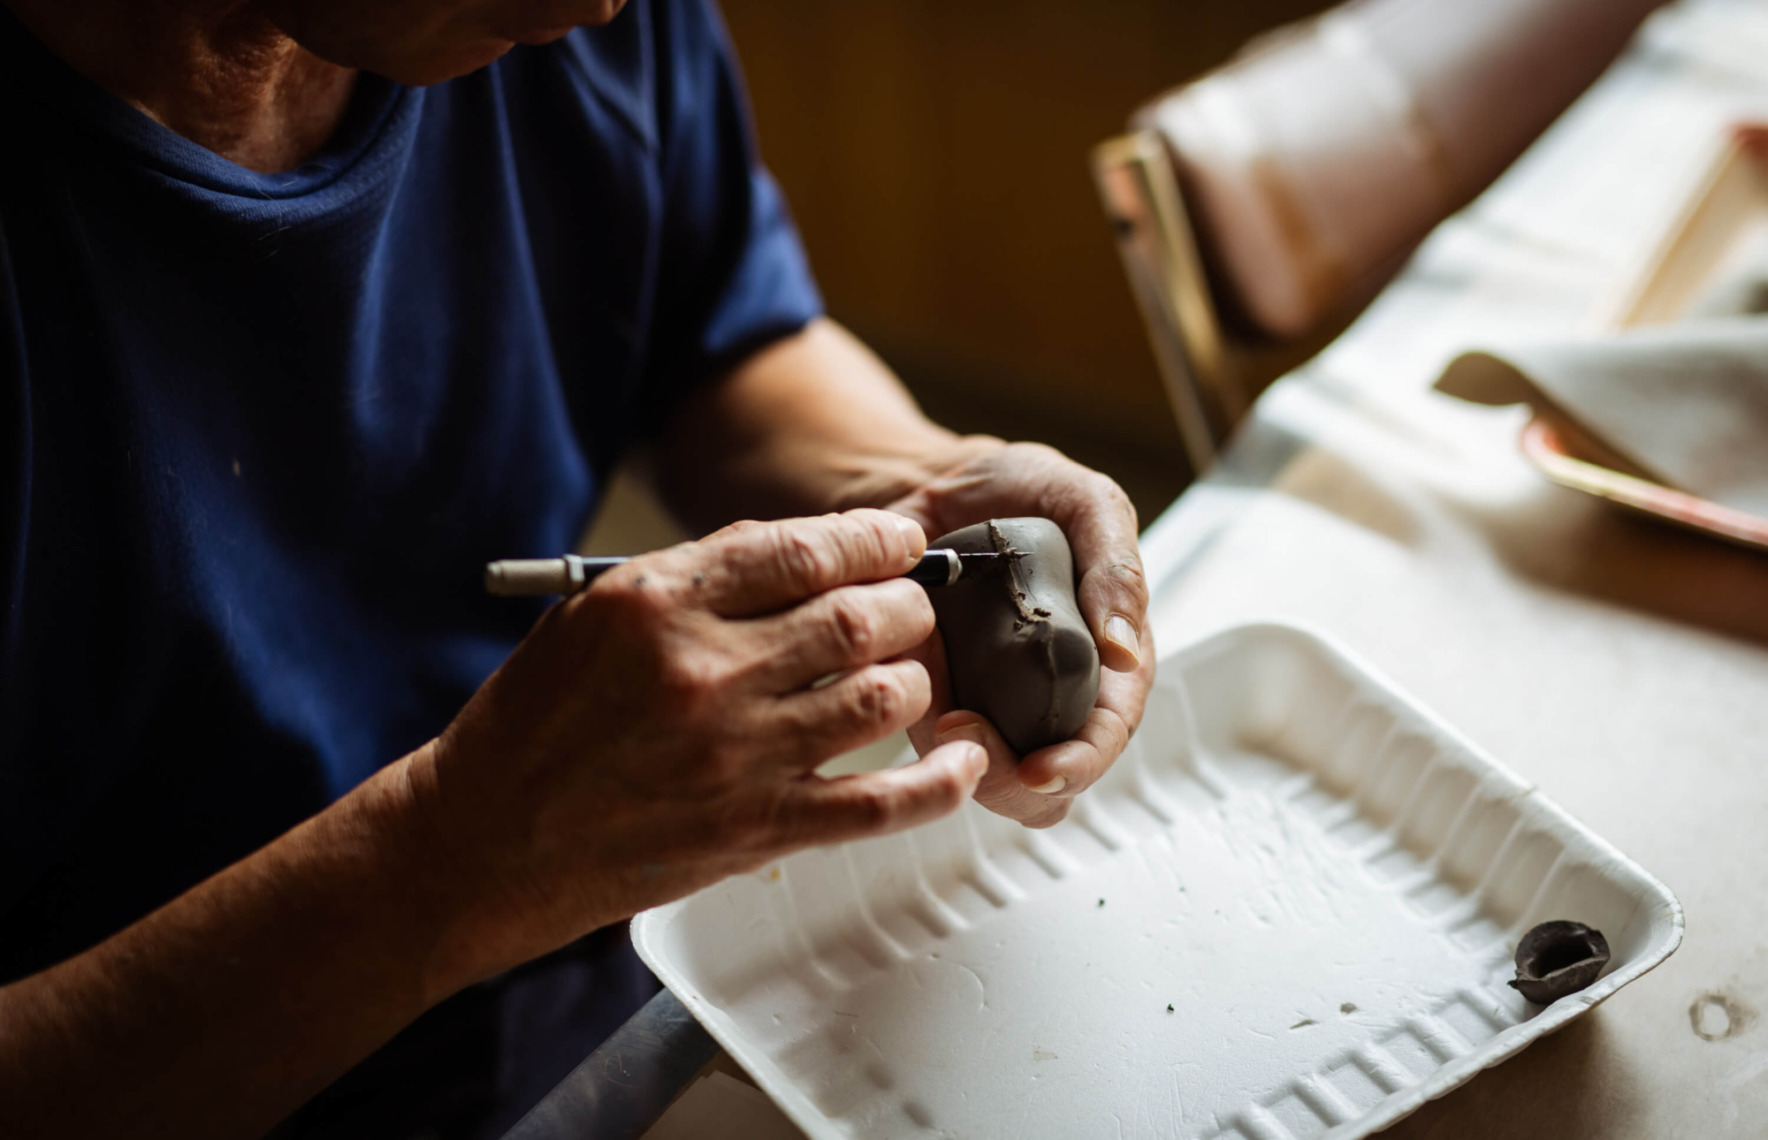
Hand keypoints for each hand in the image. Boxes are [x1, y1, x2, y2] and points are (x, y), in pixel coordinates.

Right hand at [404, 510, 986, 976]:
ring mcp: (735, 754)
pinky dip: (940, 782)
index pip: (804, 549)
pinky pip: (879, 803)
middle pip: (858, 617)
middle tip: (909, 607)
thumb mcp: (594, 616)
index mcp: (659, 603)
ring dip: (914, 677)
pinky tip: (967, 761)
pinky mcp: (755, 828)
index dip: (873, 540)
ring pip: (881, 696)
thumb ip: (697, 577)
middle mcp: (704, 670)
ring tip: (906, 672)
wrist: (482, 839)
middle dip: (905, 604)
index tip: (899, 542)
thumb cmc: (533, 724)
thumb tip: (802, 550)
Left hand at [886, 441, 1154, 828]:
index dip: (1082, 761)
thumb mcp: (1082, 501)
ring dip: (967, 770)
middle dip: (1015, 781)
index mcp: (1105, 655)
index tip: (1042, 770)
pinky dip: (919, 742)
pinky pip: (933, 753)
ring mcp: (994, 705)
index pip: (1108, 732)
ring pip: (995, 784)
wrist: (929, 482)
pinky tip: (904, 699)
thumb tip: (1125, 651)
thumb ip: (1116, 564)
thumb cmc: (1017, 489)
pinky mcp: (937, 704)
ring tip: (939, 721)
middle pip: (1053, 780)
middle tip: (965, 734)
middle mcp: (1052, 692)